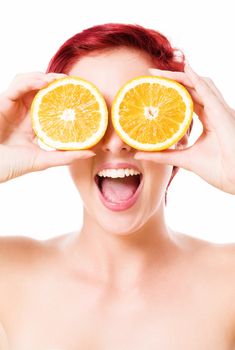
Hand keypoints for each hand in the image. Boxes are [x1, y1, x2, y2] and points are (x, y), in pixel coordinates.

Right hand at [0, 72, 95, 182]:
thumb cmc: (12, 165)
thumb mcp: (44, 159)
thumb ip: (67, 156)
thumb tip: (92, 152)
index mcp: (34, 124)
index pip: (51, 106)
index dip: (64, 99)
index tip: (81, 96)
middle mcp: (24, 112)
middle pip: (41, 90)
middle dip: (57, 83)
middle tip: (74, 82)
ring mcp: (14, 106)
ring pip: (29, 82)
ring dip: (45, 78)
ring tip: (61, 80)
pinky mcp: (3, 102)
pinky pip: (17, 85)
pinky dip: (31, 80)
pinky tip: (44, 82)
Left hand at [134, 62, 234, 194]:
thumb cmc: (217, 169)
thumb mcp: (184, 158)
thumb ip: (162, 155)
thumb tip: (138, 153)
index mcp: (209, 120)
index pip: (189, 98)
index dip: (173, 90)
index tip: (153, 88)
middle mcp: (214, 111)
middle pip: (192, 88)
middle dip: (173, 79)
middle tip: (151, 74)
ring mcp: (220, 110)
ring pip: (199, 84)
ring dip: (180, 75)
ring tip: (159, 72)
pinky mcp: (222, 112)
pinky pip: (208, 90)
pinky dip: (196, 79)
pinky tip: (185, 68)